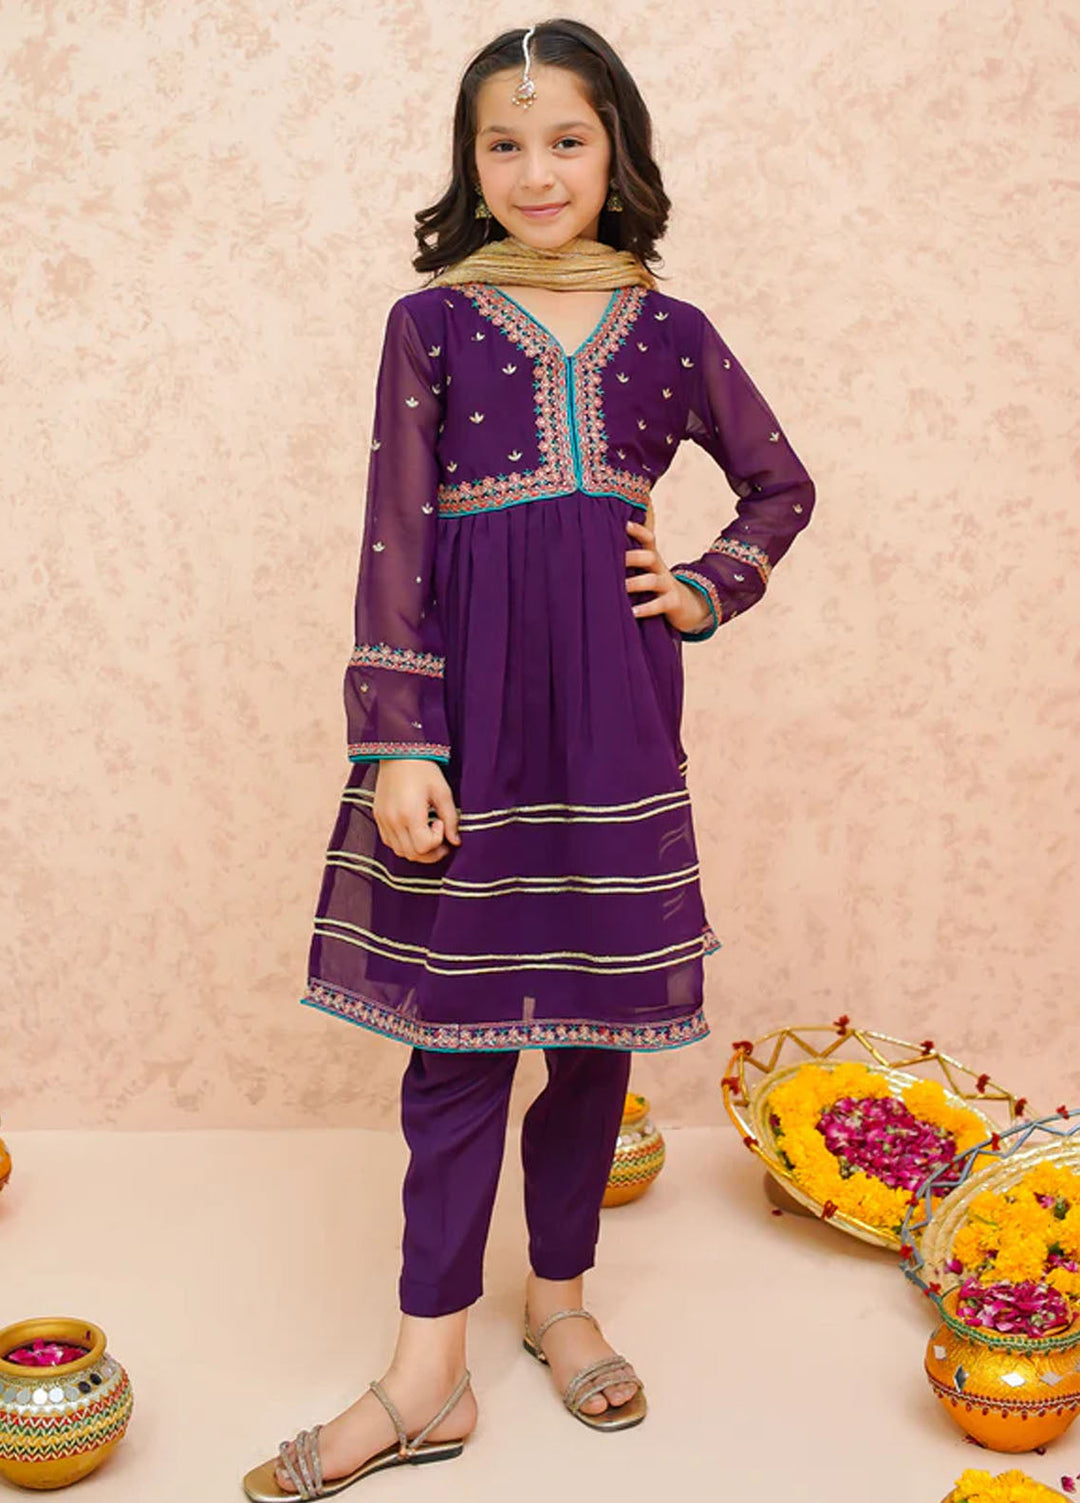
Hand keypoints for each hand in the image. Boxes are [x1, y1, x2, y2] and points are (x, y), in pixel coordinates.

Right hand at [373, 759, 461, 862]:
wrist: (399, 752)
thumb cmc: (423, 769)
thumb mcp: (443, 792)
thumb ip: (451, 819)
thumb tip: (455, 841)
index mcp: (410, 814)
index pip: (424, 846)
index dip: (438, 841)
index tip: (441, 823)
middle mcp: (393, 821)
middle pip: (412, 854)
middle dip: (430, 852)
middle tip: (441, 841)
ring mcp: (383, 820)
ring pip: (400, 851)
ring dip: (417, 850)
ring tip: (428, 836)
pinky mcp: (378, 817)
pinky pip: (389, 842)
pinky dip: (403, 844)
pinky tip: (413, 831)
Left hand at [625, 513, 712, 634]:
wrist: (688, 606)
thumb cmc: (656, 588)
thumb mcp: (647, 572)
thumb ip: (631, 563)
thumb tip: (599, 556)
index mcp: (653, 559)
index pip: (648, 539)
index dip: (638, 530)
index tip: (623, 524)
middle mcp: (660, 569)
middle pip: (649, 557)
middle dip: (633, 557)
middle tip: (614, 562)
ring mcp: (668, 586)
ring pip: (653, 580)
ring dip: (636, 583)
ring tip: (621, 588)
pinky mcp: (673, 603)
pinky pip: (659, 604)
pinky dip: (645, 609)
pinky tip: (632, 612)